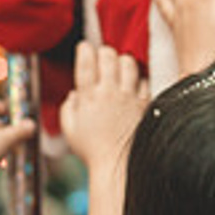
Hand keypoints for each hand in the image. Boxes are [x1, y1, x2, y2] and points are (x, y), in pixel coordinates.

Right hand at [59, 42, 147, 174]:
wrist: (118, 166)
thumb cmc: (92, 151)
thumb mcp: (70, 130)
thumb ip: (69, 107)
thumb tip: (75, 93)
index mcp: (89, 97)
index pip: (86, 62)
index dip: (84, 49)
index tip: (84, 48)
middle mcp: (110, 92)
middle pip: (109, 56)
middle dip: (104, 52)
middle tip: (103, 58)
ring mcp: (129, 97)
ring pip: (129, 63)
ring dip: (123, 61)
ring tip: (119, 68)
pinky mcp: (145, 104)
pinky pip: (145, 81)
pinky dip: (139, 79)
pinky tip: (134, 85)